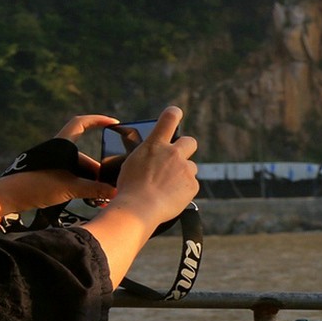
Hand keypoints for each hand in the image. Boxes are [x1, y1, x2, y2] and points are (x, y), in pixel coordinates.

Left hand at [0, 113, 120, 213]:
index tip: (114, 124)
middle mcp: (56, 151)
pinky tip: (89, 198)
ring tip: (100, 196)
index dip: (98, 120)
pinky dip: (80, 185)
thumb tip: (116, 192)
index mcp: (61, 145)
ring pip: (77, 168)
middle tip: (110, 185)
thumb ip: (94, 189)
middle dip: (97, 171)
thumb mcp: (69, 188)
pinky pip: (69, 176)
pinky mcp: (47, 175)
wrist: (7, 197)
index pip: (81, 124)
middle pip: (84, 156)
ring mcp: (51, 163)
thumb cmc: (37, 186)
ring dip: (89, 181)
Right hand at [104, 105, 199, 226]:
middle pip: (190, 141)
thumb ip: (148, 156)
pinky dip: (183, 190)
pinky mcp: (193, 185)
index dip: (174, 114)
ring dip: (182, 173)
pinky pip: (190, 184)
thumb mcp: (132, 163)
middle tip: (178, 157)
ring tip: (167, 186)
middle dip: (186, 147)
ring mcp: (185, 169)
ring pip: (190, 167)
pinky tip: (170, 197)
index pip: (169, 119)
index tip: (176, 113)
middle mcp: (173, 153)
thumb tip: (154, 158)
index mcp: (155, 145)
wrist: (139, 208)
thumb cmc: (129, 188)